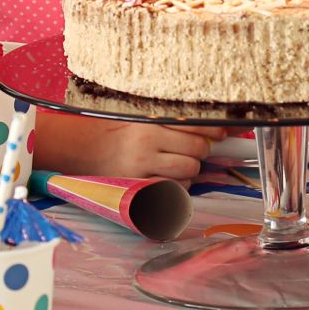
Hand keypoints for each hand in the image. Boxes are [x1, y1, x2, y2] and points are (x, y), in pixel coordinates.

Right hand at [86, 121, 224, 180]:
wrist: (86, 149)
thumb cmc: (119, 132)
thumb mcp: (143, 118)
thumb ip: (174, 122)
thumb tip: (216, 130)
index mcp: (149, 122)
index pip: (194, 124)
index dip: (214, 130)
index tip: (222, 133)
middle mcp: (147, 144)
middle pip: (197, 149)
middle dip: (200, 151)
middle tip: (192, 149)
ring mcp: (143, 168)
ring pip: (189, 171)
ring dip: (190, 169)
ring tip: (175, 164)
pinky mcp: (140, 188)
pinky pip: (175, 191)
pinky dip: (178, 187)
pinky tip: (167, 178)